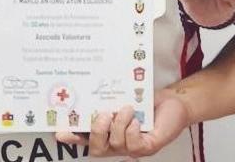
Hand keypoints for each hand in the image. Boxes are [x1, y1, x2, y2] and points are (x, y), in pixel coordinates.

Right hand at [55, 91, 189, 157]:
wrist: (173, 102)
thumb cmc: (146, 100)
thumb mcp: (123, 97)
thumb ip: (107, 97)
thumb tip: (88, 86)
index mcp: (108, 132)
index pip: (87, 138)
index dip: (73, 137)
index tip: (60, 131)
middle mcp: (117, 143)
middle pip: (97, 149)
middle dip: (97, 132)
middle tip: (103, 114)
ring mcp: (132, 147)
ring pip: (116, 144)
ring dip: (119, 124)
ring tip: (126, 108)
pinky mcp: (148, 146)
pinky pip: (134, 145)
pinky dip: (132, 130)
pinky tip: (136, 120)